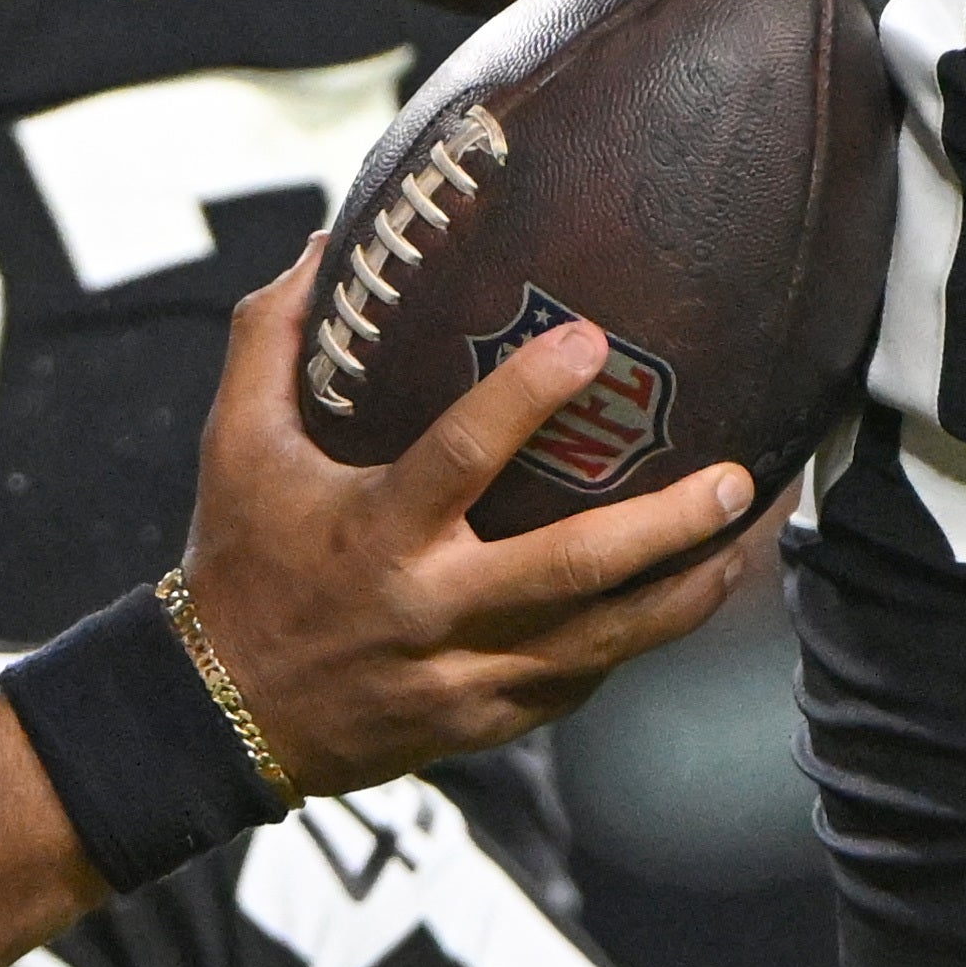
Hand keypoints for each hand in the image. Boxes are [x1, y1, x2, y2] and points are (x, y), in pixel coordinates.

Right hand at [172, 246, 753, 796]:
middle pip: (572, 568)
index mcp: (376, 532)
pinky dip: (636, 640)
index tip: (592, 342)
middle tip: (734, 477)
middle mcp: (431, 608)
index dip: (529, 397)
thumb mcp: (235, 445)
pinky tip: (679, 598)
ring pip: (603, 640)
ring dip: (683, 591)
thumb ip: (274, 340)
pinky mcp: (487, 720)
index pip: (463, 457)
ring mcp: (466, 674)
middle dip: (667, 525)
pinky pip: (581, 681)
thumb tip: (328, 245)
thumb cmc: (238, 562)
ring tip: (744, 540)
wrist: (221, 714)